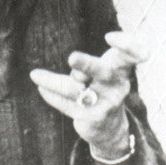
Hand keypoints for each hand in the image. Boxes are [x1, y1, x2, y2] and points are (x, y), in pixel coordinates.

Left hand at [29, 32, 147, 159]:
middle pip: (102, 72)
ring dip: (53, 81)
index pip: (130, 54)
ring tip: (35, 75)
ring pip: (75, 90)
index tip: (109, 37)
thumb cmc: (104, 87)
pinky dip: (52, 96)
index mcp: (121, 70)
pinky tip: (41, 88)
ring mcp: (105, 104)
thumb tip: (74, 67)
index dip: (125, 45)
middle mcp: (117, 86)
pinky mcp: (92, 118)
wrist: (111, 127)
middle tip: (71, 57)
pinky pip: (67, 105)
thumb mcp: (105, 70)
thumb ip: (90, 65)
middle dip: (86, 64)